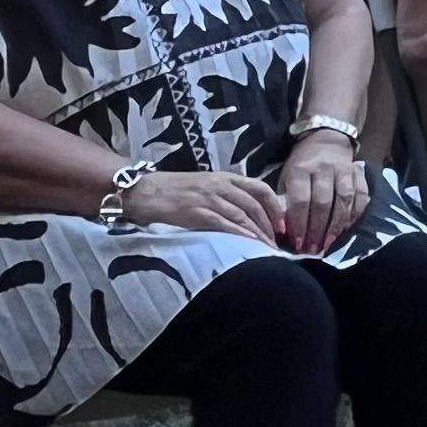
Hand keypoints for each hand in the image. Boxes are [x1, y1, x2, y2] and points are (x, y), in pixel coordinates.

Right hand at [127, 170, 286, 245]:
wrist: (144, 191)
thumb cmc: (174, 191)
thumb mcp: (206, 185)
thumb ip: (227, 194)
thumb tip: (250, 212)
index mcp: (225, 178)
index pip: (260, 188)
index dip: (275, 207)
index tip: (282, 224)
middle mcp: (220, 186)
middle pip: (255, 204)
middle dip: (270, 225)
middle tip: (277, 242)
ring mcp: (208, 198)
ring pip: (243, 215)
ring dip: (258, 233)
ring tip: (267, 249)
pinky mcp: (196, 212)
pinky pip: (224, 223)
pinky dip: (239, 233)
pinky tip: (249, 243)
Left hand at [278, 132, 371, 254]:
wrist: (324, 139)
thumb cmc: (301, 164)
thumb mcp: (286, 177)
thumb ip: (285, 201)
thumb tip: (284, 231)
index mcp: (300, 169)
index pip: (300, 200)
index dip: (299, 224)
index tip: (297, 244)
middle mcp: (323, 168)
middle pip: (323, 203)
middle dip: (317, 229)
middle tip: (313, 249)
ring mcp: (343, 169)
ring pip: (344, 200)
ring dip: (337, 225)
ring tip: (329, 243)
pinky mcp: (358, 172)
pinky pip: (361, 195)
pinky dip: (355, 214)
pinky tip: (347, 229)